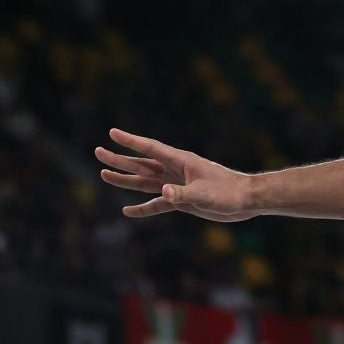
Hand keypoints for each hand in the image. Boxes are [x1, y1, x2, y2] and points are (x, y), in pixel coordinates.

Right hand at [96, 128, 257, 221]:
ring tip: (103, 175)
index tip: (112, 132)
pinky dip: (143, 208)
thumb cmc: (229, 192)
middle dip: (119, 159)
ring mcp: (177, 185)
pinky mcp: (181, 200)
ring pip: (145, 182)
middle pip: (141, 163)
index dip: (130, 141)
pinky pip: (157, 204)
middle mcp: (175, 171)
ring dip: (125, 180)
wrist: (245, 201)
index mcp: (181, 161)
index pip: (150, 148)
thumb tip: (163, 193)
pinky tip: (127, 211)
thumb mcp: (205, 194)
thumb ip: (183, 193)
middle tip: (98, 152)